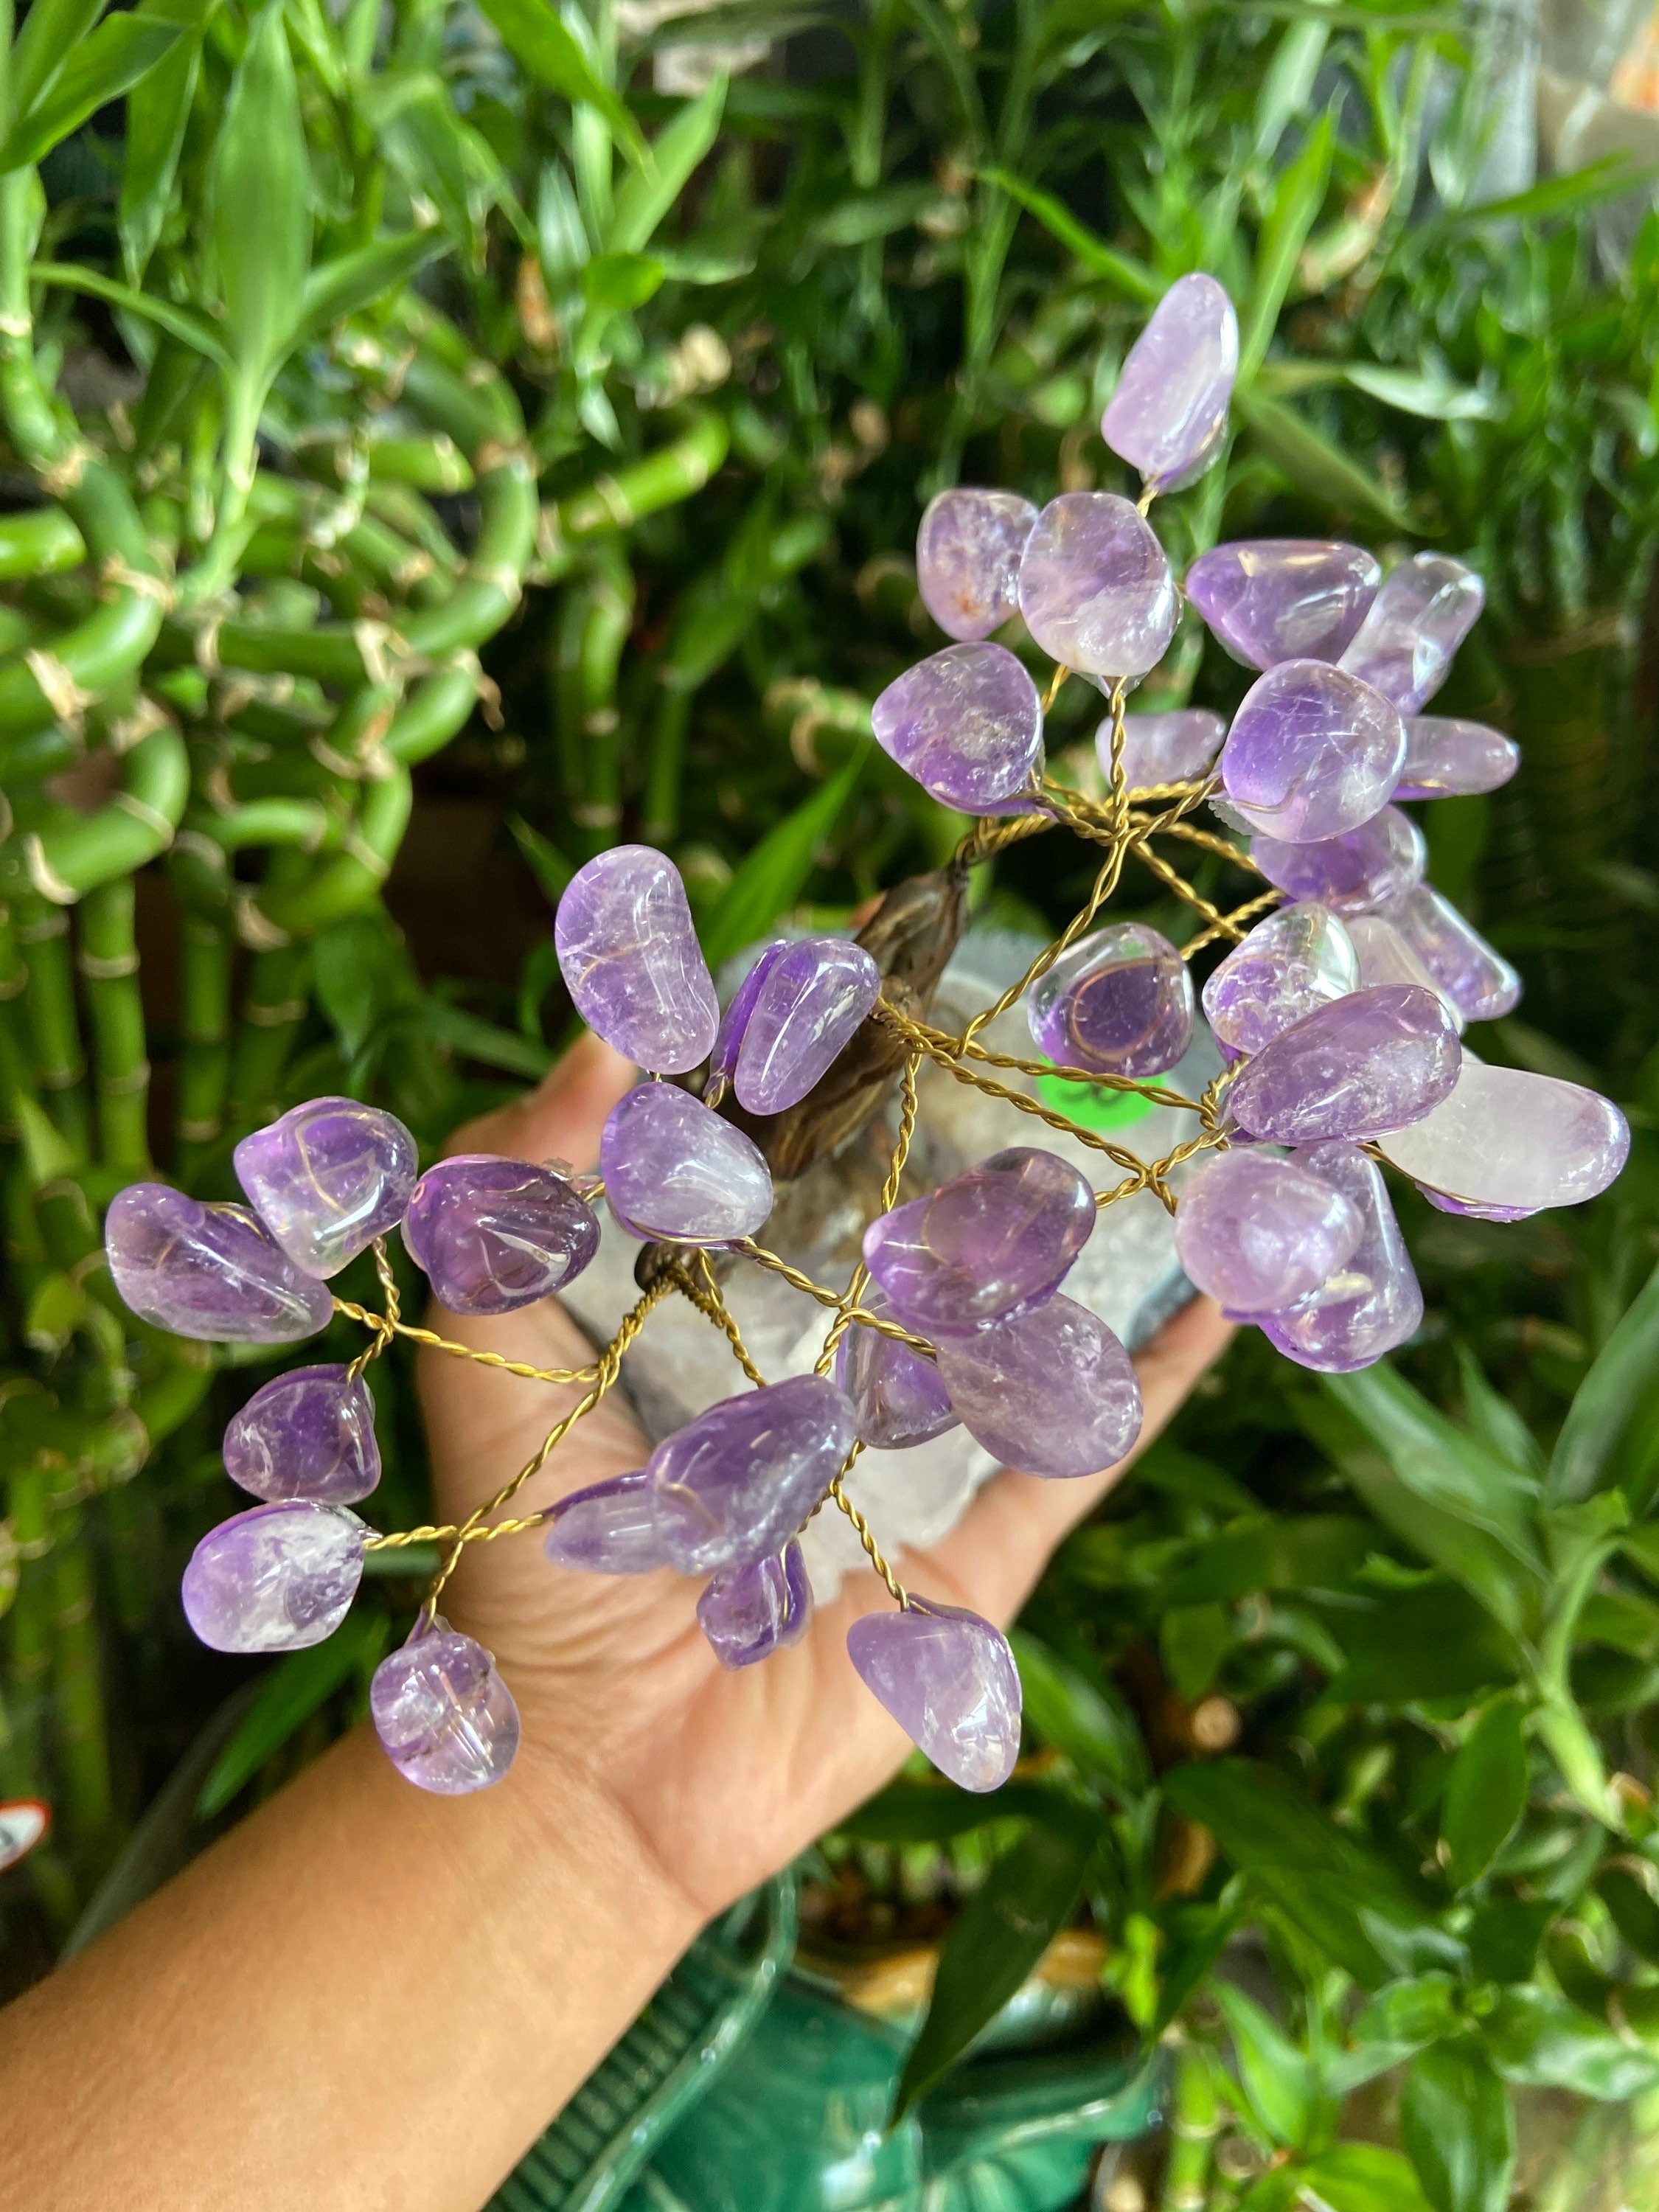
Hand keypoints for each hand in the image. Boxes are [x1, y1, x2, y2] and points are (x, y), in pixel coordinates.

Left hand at [420, 1035, 1232, 1926]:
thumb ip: (513, 1201)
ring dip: (1092, 1240)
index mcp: (717, 1318)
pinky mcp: (980, 1560)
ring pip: (1018, 1329)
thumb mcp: (489, 1354)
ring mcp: (916, 1463)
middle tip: (1049, 1023)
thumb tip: (604, 1038)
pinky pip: (1083, 1455)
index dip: (837, 1079)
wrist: (592, 1770)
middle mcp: (829, 1374)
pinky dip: (1159, 1377)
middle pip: (921, 1235)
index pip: (795, 1172)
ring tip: (1167, 1126)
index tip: (886, 970)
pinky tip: (1221, 1288)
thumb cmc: (525, 1557)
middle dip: (981, 1141)